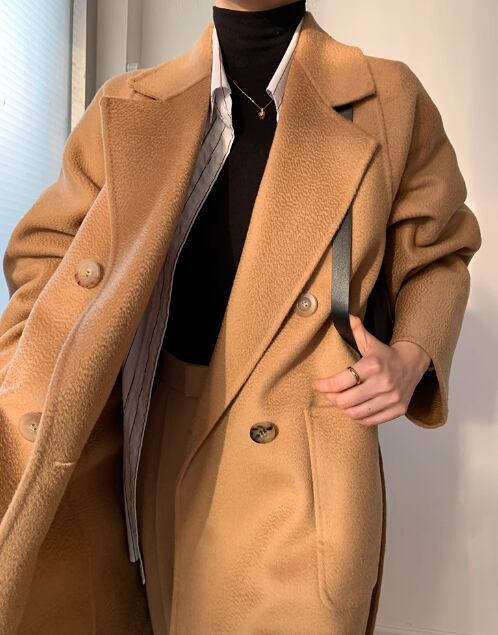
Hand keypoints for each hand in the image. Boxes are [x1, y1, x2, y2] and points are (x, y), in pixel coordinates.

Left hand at [312, 314, 431, 425]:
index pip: (340, 381)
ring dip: (343, 409)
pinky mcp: (398, 409)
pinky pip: (370, 421)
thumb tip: (346, 315)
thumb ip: (357, 330)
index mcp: (373, 365)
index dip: (324, 385)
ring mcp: (392, 398)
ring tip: (340, 401)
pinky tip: (354, 409)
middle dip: (332, 398)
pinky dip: (357, 417)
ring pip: (356, 413)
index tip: (316, 384)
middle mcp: (383, 383)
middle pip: (345, 401)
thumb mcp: (371, 342)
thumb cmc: (386, 355)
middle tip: (328, 393)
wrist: (413, 364)